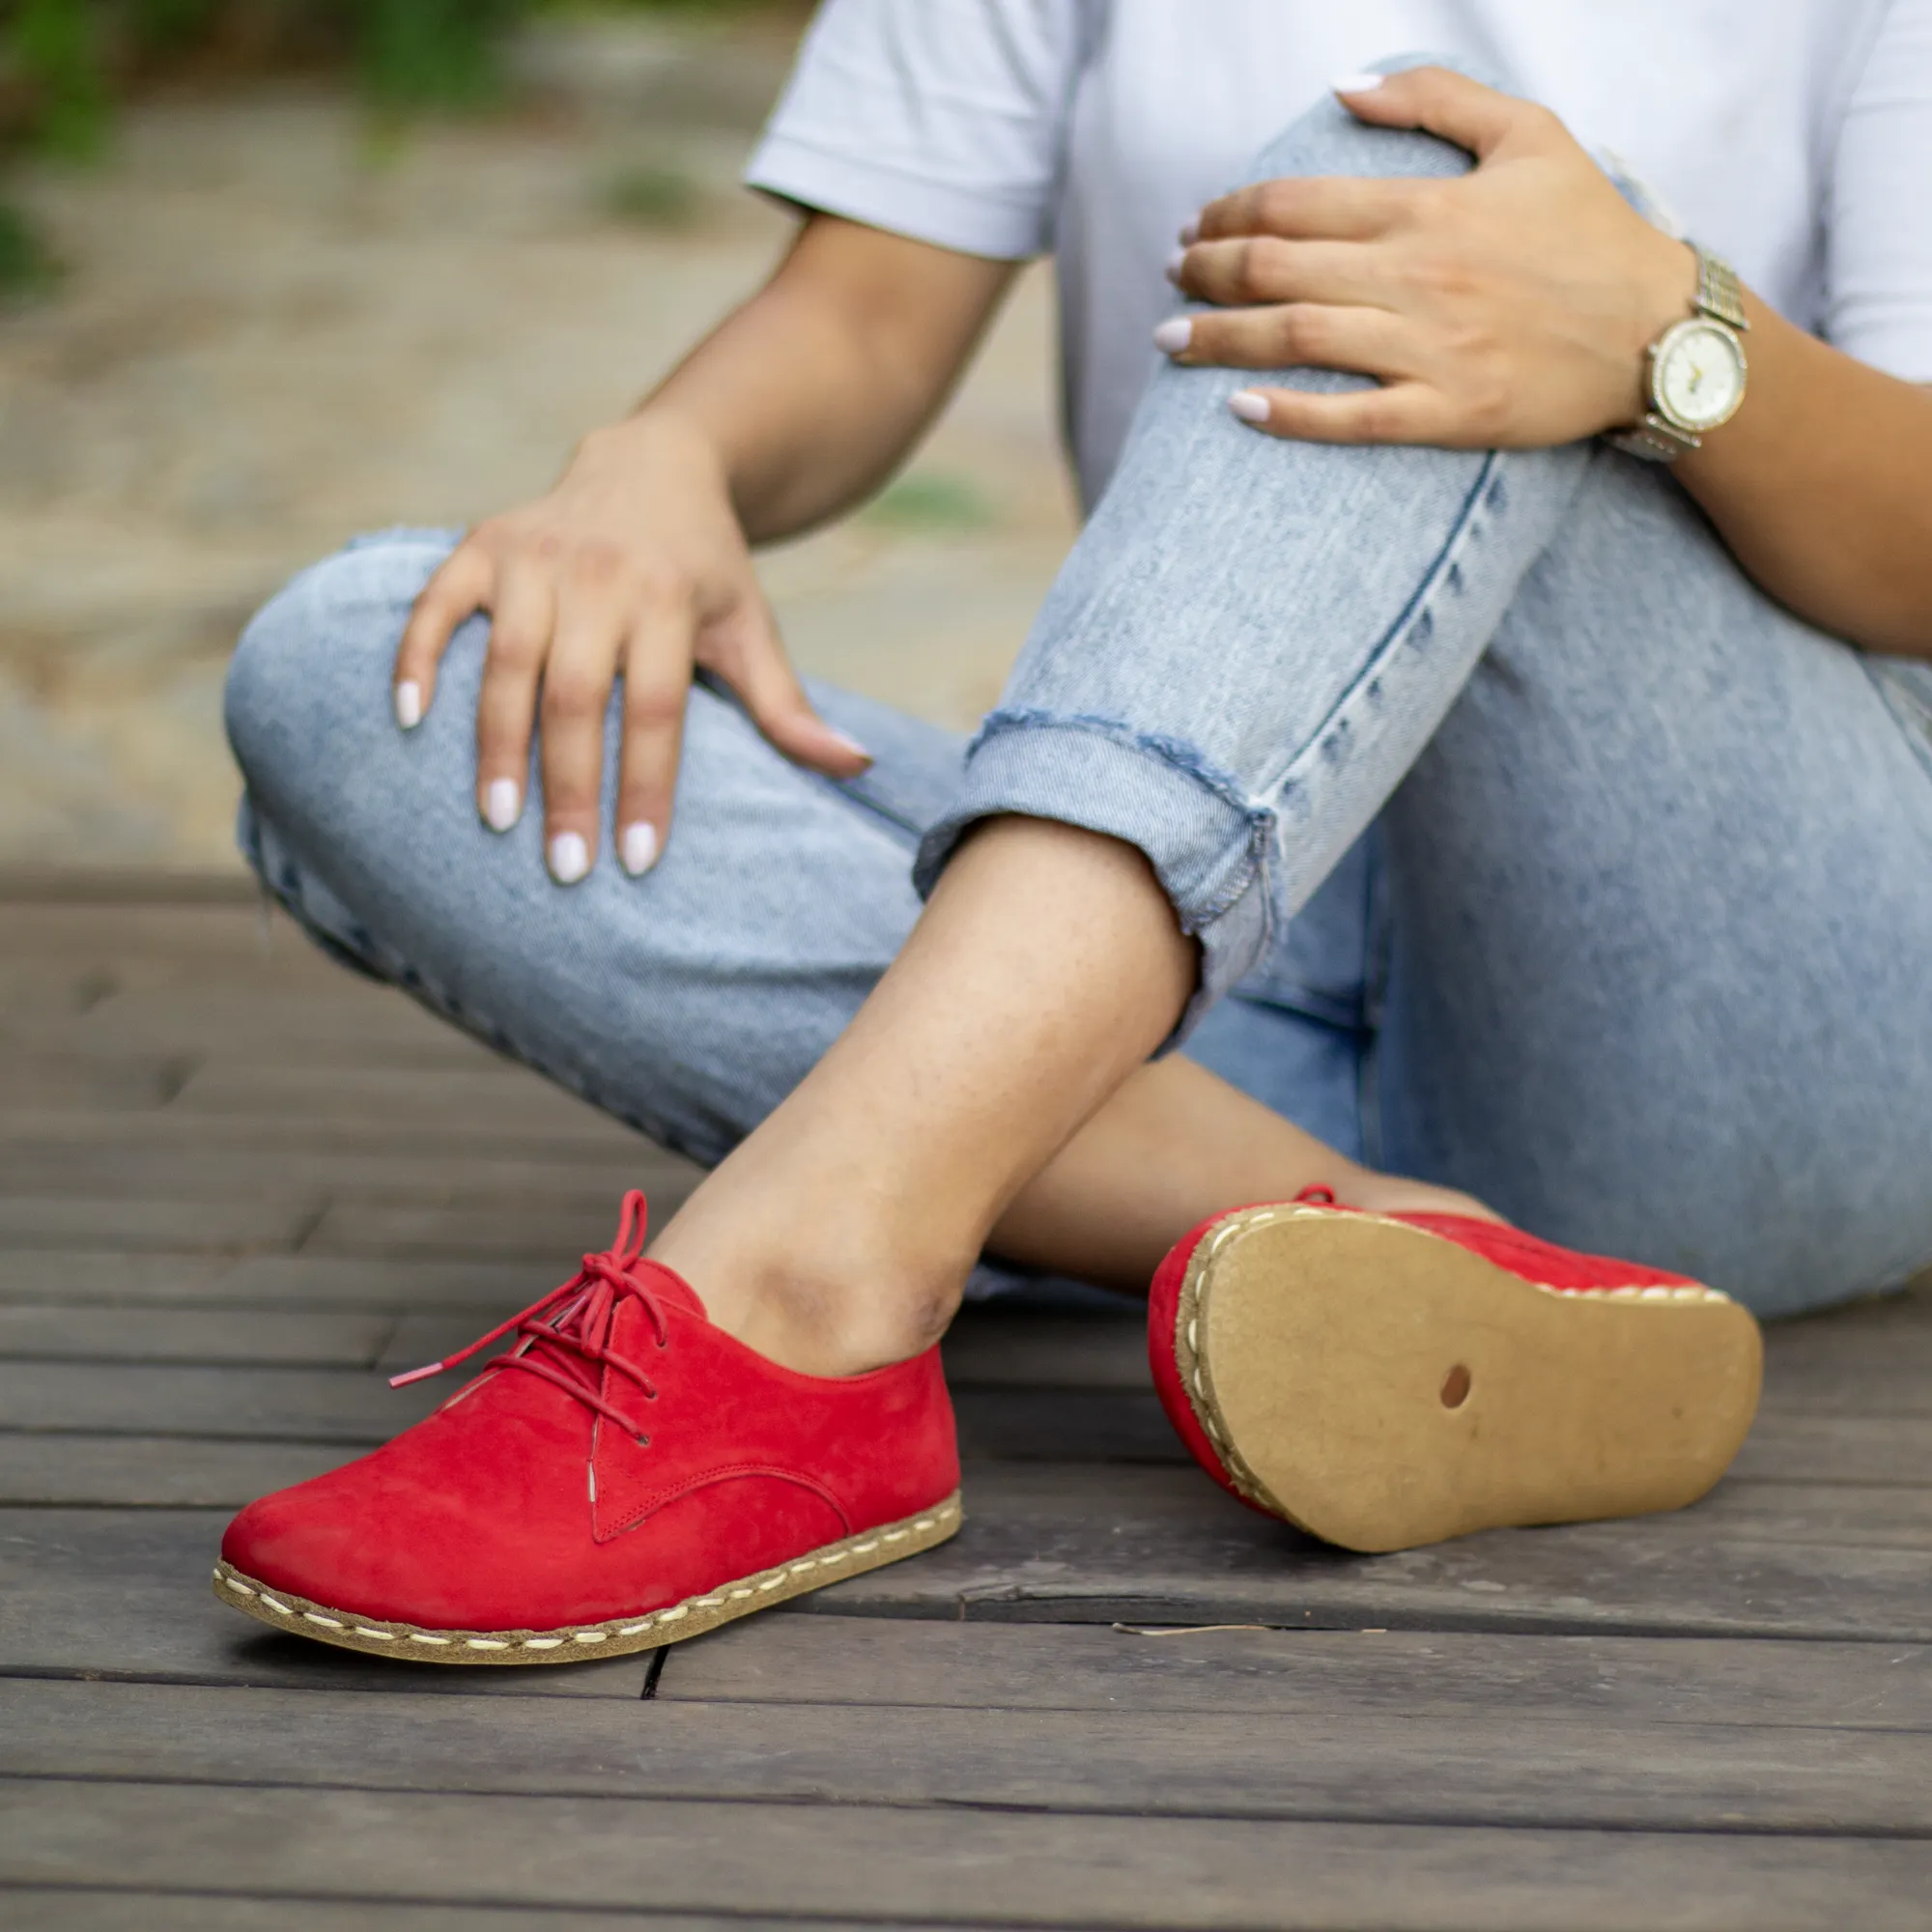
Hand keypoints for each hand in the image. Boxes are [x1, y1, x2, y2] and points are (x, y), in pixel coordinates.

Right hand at [391, 414, 868, 882]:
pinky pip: (436, 605)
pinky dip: (416, 658)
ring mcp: (532, 556)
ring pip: (505, 660)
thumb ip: (787, 706)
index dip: (648, 786)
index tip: (639, 861)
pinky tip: (408, 723)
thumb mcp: (753, 630)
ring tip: (495, 819)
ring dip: (495, 743)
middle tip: (564, 869)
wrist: (652, 462)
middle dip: (570, 786)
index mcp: (668, 600)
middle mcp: (599, 574)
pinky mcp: (480, 544)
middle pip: (577, 697)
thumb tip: (856, 766)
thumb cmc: (705, 571)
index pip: (656, 710)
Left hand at [1159, 66, 1695, 448]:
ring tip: (1170, 341)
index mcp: (1427, 206)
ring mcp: (1431, 349)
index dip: (1227, 213)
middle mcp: (1418, 275)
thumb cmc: (1592, 230)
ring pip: (1294, 340)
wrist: (1662, 330)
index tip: (1194, 228)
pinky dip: (1287, 413)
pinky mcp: (1448, 413)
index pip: (1294, 204)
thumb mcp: (1530, 133)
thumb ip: (1435, 100)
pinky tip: (1237, 407)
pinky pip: (1350, 418)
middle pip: (1275, 270)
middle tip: (1170, 279)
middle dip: (1205, 273)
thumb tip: (1344, 90)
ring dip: (1218, 339)